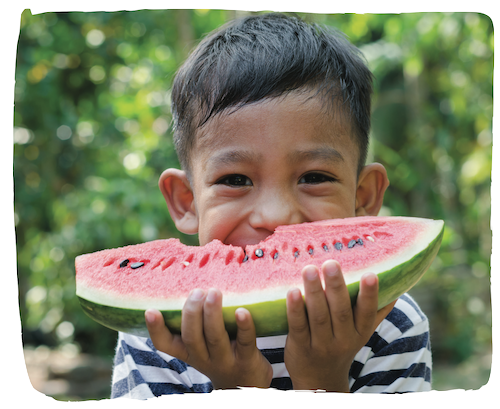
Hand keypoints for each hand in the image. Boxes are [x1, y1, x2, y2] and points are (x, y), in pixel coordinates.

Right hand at [145, 288, 272, 389]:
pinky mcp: (247, 359)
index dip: (156, 329)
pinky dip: (244, 326)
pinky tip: (242, 311)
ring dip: (212, 314)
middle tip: (197, 291)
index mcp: (188, 352)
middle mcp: (203, 358)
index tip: (150, 310)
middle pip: (191, 337)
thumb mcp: (202, 345)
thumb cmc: (221, 355)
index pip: (165, 345)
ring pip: (215, 337)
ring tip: (213, 293)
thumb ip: (195, 322)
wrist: (248, 386)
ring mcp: (225, 360)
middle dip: (192, 312)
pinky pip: (245, 341)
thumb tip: (191, 285)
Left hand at [284, 260, 395, 391]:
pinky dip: (295, 309)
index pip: (368, 313)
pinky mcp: (300, 347)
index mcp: (360, 332)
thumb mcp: (361, 333)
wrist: (319, 382)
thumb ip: (376, 311)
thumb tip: (397, 287)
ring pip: (319, 317)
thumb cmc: (341, 346)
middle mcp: (343, 340)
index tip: (371, 274)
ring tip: (309, 269)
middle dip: (337, 287)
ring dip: (314, 292)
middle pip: (341, 312)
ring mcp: (321, 345)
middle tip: (331, 263)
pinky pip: (298, 326)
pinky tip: (292, 291)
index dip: (370, 295)